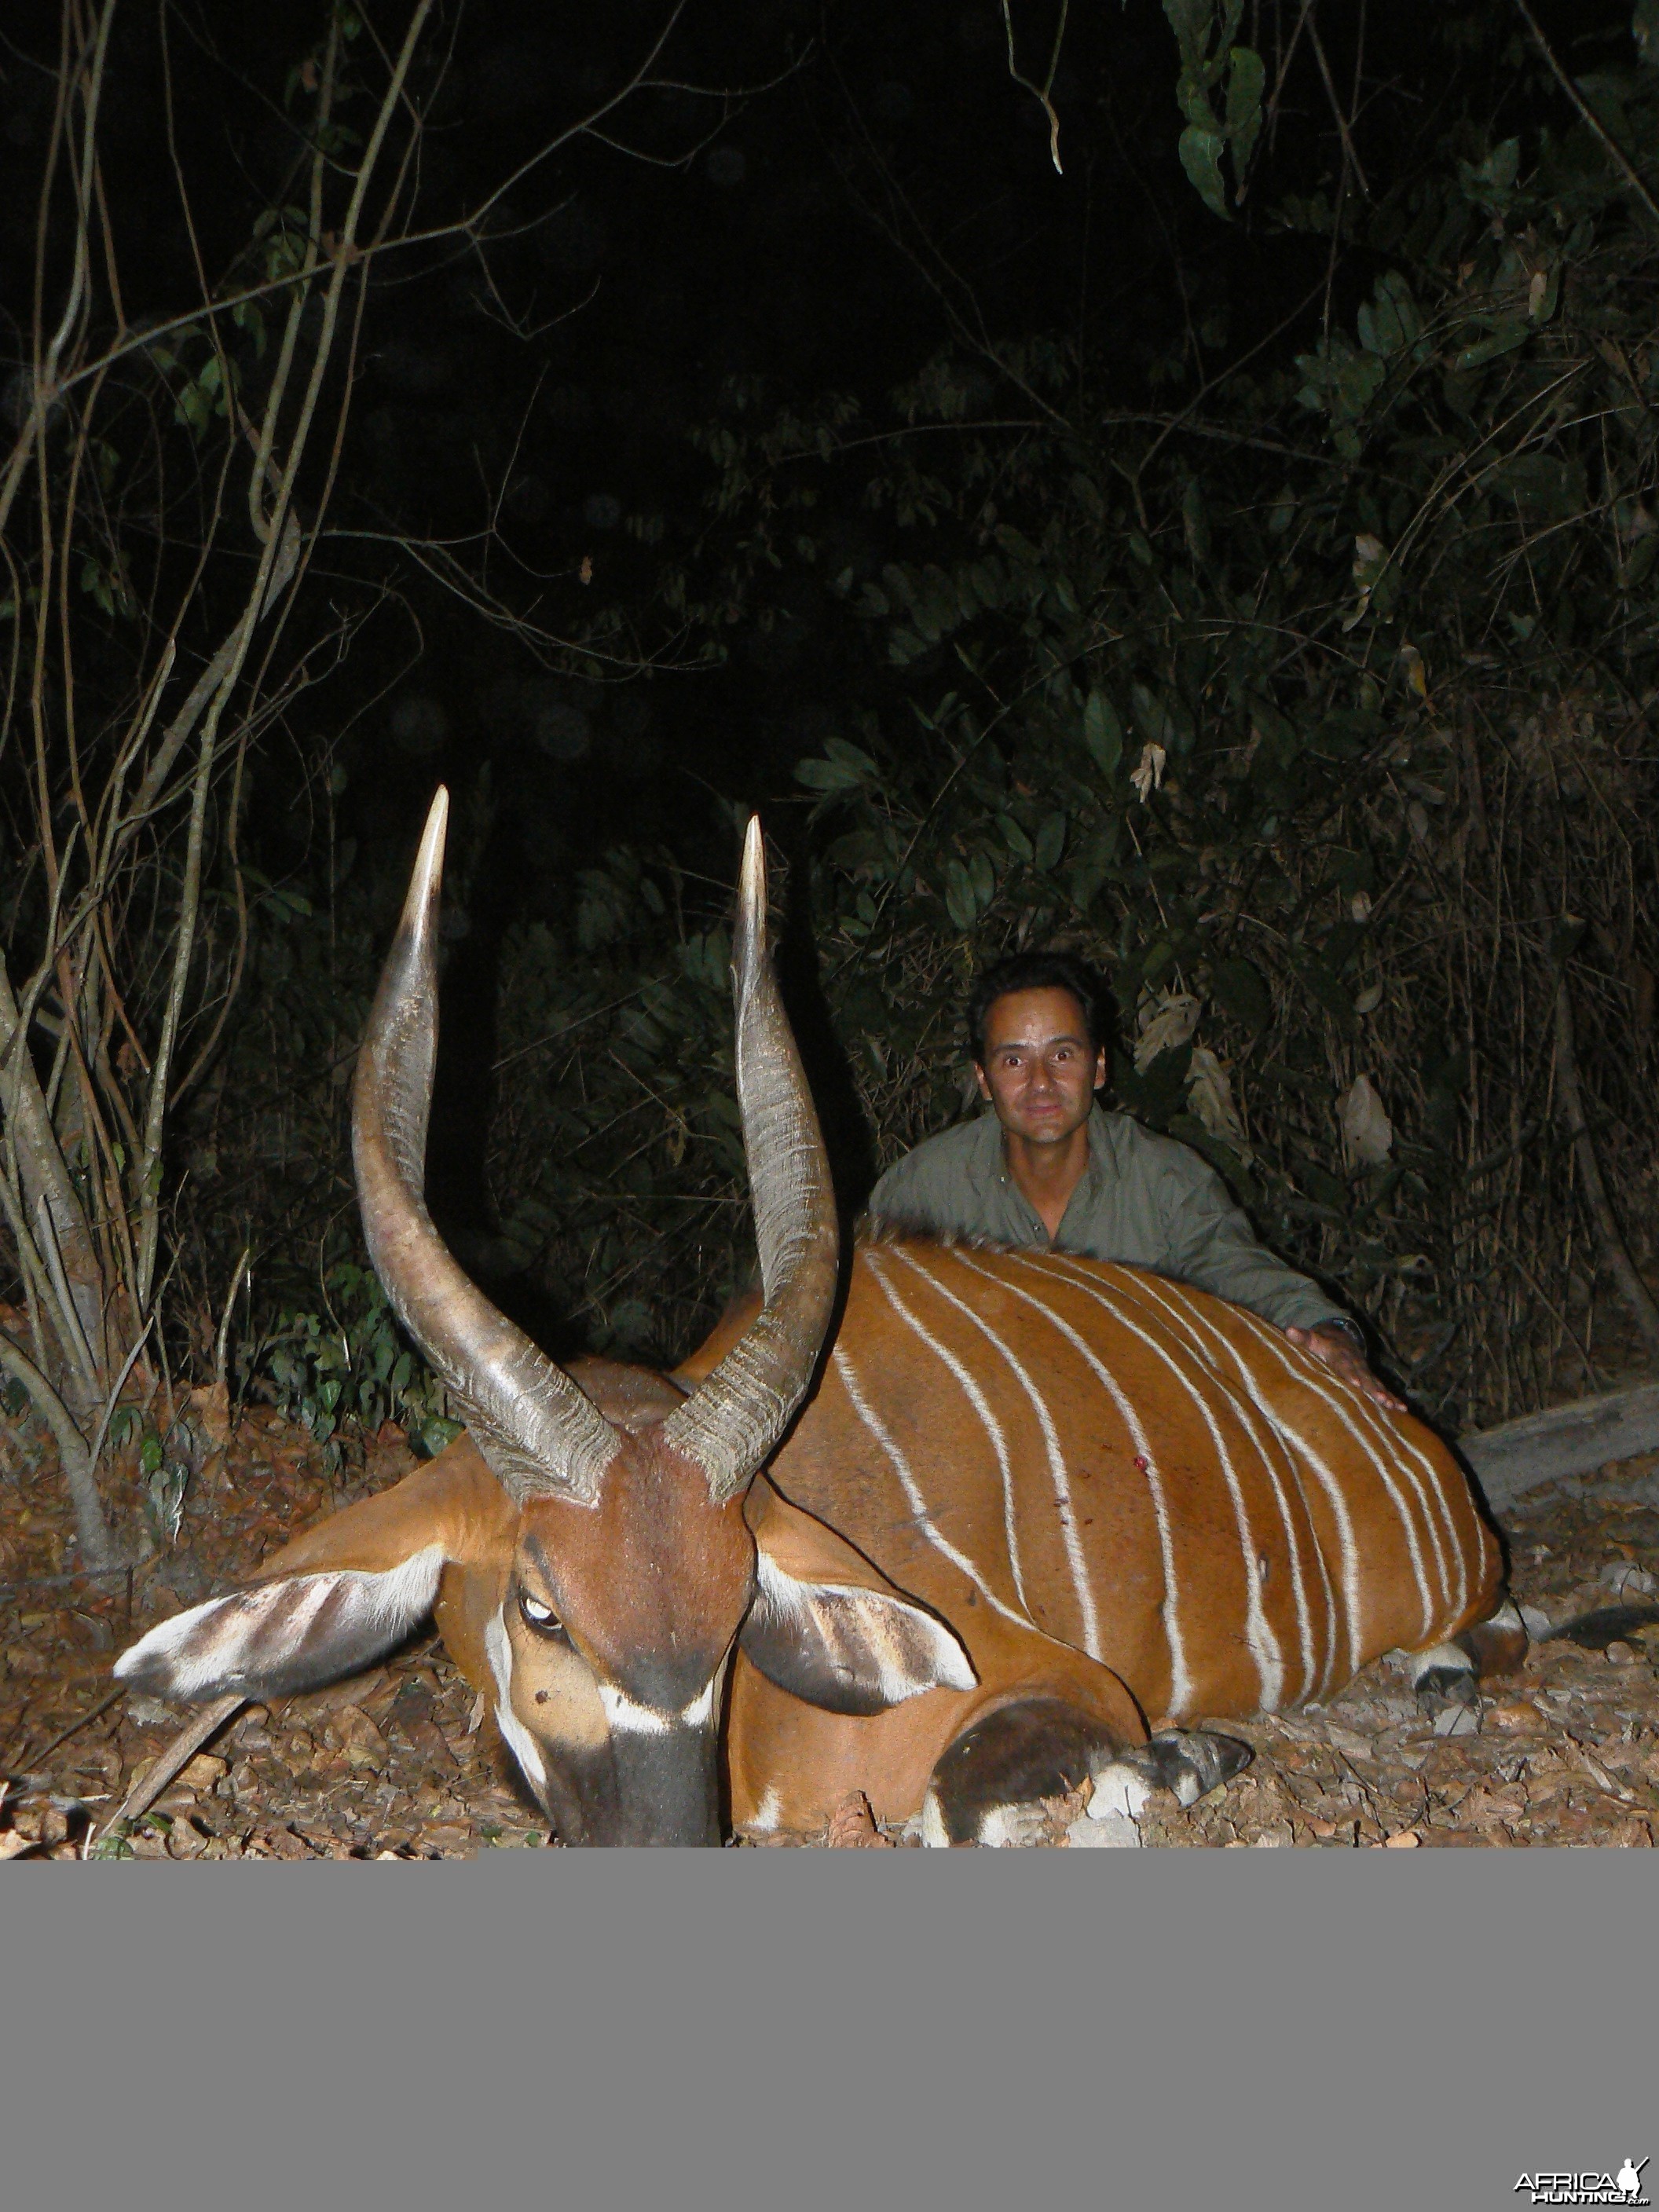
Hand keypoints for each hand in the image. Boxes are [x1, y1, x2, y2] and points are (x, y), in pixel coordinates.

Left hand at [1284, 1323, 1405, 1411]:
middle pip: (1365, 1377)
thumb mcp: (1312, 1339)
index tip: (1356, 1383)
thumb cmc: (1322, 1344)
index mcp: (1341, 1356)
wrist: (1341, 1338)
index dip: (1350, 1374)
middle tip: (1381, 1399)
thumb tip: (1289, 1330)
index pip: (1345, 1366)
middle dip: (1373, 1389)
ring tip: (1394, 1406)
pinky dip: (1393, 1397)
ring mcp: (1366, 1371)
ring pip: (1377, 1384)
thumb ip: (1302, 1338)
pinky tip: (1402, 1408)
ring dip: (1386, 1395)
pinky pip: (1383, 1388)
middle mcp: (1356, 1364)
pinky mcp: (1371, 1378)